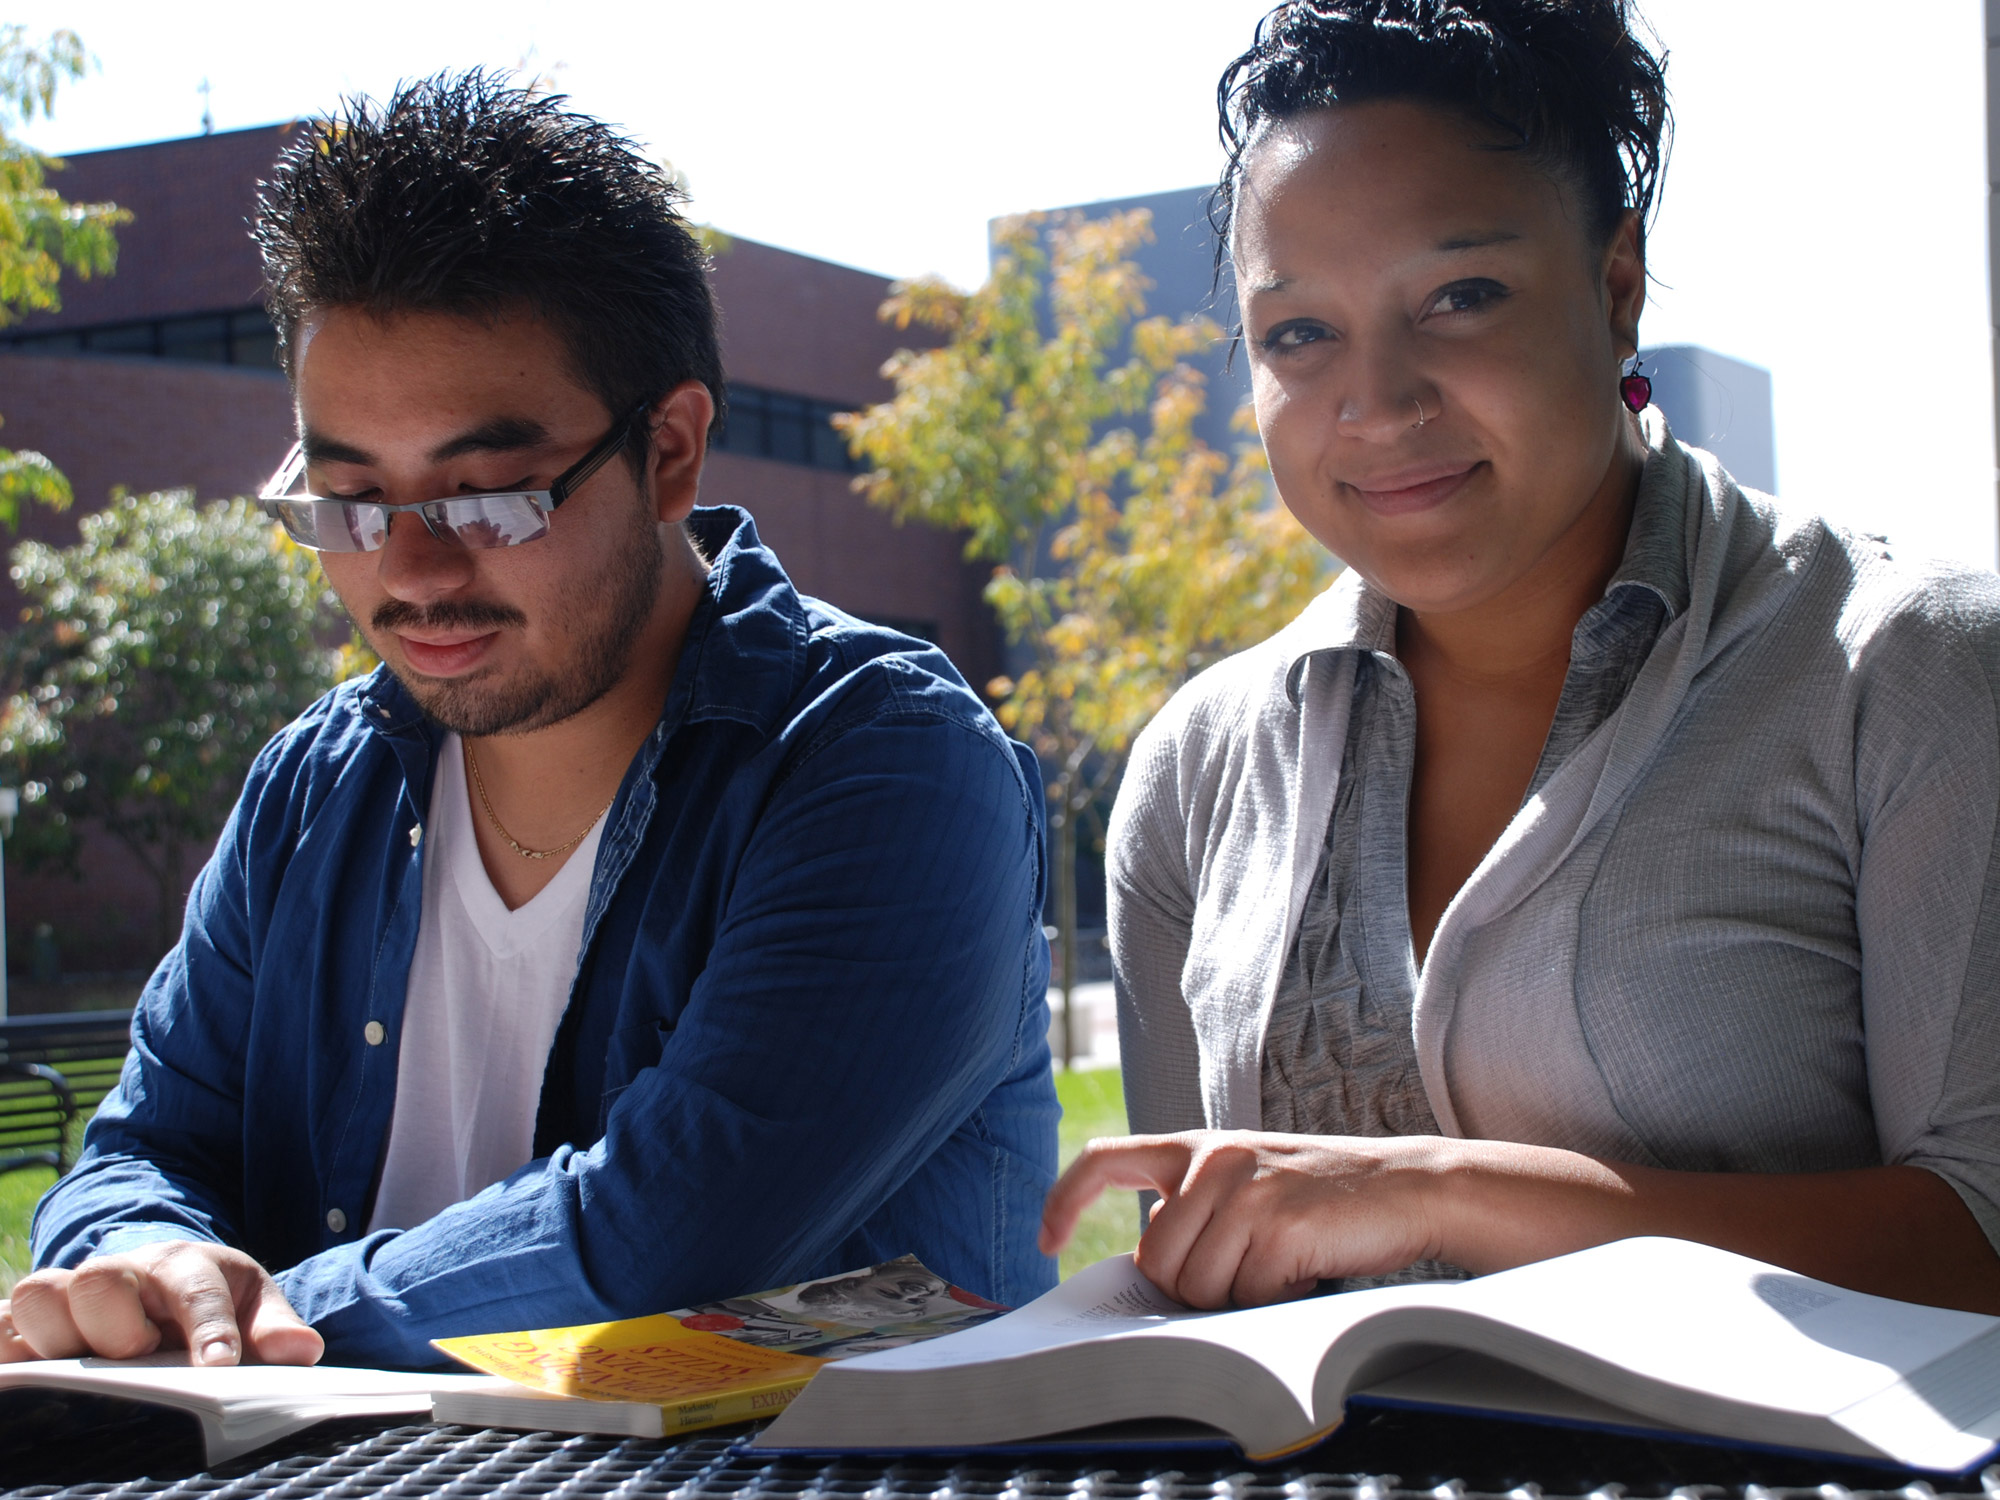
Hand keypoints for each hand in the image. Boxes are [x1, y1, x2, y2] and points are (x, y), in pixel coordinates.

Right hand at [1, 1241, 322, 1365]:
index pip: (194, 1289)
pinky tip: (24, 1382)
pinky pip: (0, 1329)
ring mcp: (67, 1297)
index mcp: (182, 1265)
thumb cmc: (209, 1296)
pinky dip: (7, 1353)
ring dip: (55, 1337)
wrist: (157, 1280)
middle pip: (97, 1281)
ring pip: (36, 1295)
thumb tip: (301, 1352)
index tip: (220, 1366)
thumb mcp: (249, 1303)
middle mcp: (119, 1275)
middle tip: (137, 1356)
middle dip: (115, 1323)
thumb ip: (273, 1328)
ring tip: (82, 1371)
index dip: (208, 1327)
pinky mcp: (27, 1324)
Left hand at [1040, 1130, 1452, 1308]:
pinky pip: (1245, 1298)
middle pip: (1155, 1263)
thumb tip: (1146, 1274)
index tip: (1047, 1241)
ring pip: (1197, 1290)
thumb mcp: (1248, 1184)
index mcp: (1197, 1148)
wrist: (1409, 1187)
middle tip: (1248, 1272)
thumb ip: (1195, 1212)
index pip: (1103, 1161)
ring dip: (1239, 1298)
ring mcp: (1244, 1192)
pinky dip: (1276, 1300)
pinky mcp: (1277, 1227)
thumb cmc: (1324, 1201)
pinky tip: (1306, 1268)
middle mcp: (1213, 1161)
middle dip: (1192, 1290)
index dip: (1063, 1202)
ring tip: (1282, 1264)